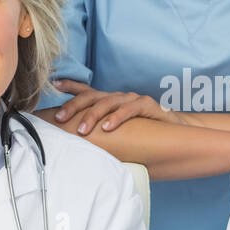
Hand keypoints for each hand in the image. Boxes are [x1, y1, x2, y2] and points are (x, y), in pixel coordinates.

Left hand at [50, 79, 187, 133]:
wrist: (176, 132)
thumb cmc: (143, 134)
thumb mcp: (118, 133)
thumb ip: (100, 134)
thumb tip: (74, 146)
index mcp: (109, 102)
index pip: (86, 91)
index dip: (70, 85)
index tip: (53, 83)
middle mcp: (119, 97)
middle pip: (92, 96)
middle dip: (74, 106)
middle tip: (60, 119)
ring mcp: (133, 100)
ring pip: (108, 102)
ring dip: (93, 116)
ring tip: (83, 130)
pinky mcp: (148, 105)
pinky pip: (130, 109)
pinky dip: (117, 118)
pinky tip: (107, 127)